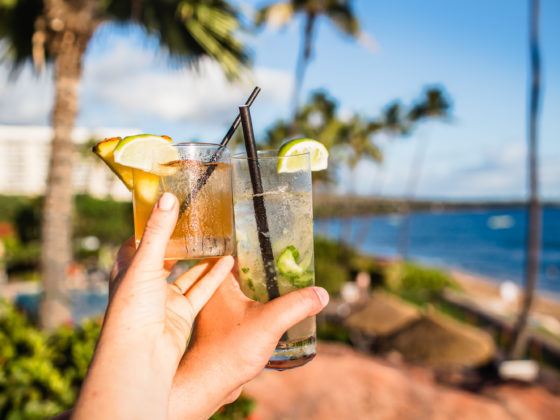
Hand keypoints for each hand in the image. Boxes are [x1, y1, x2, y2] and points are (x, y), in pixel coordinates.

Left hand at [73, 192, 232, 419]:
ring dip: (201, 259)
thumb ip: (159, 231)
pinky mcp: (182, 313)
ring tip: (219, 238)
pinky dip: (214, 277)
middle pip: (165, 257)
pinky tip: (229, 261)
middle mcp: (145, 284)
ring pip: (186, 274)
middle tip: (200, 220)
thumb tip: (168, 197)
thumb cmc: (133, 308)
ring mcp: (164, 300)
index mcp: (127, 270)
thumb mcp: (145, 263)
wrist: (142, 354)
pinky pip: (201, 290)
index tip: (168, 208)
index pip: (138, 241)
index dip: (151, 225)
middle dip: (181, 241)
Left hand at [169, 265, 328, 419]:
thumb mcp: (270, 322)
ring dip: (265, 293)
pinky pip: (245, 311)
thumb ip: (297, 304)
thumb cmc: (230, 350)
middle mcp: (215, 294)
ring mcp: (218, 312)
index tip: (282, 250)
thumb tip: (322, 293)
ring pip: (246, 294)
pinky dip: (260, 310)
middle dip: (268, 273)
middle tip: (292, 270)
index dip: (261, 251)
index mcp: (219, 282)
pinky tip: (276, 316)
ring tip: (289, 292)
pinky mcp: (224, 329)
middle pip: (246, 274)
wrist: (209, 385)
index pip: (240, 255)